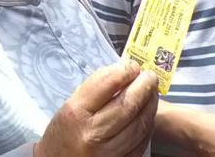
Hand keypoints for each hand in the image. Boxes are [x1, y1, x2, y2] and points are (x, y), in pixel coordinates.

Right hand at [35, 61, 158, 156]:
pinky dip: (148, 125)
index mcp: (77, 114)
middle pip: (128, 105)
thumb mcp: (69, 106)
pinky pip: (141, 142)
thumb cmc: (62, 134)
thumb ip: (95, 91)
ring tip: (152, 92)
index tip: (132, 66)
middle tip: (150, 76)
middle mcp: (93, 134)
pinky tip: (148, 114)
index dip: (124, 72)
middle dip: (144, 86)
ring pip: (140, 124)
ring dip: (150, 105)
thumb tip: (123, 74)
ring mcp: (108, 152)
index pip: (106, 85)